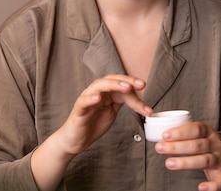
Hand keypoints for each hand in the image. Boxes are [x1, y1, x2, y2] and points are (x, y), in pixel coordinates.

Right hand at [31, 74, 151, 190]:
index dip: (134, 86)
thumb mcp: (112, 112)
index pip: (121, 85)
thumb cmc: (92, 124)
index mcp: (106, 93)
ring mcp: (87, 99)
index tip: (145, 88)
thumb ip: (122, 102)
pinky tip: (98, 98)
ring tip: (126, 87)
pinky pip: (83, 101)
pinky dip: (90, 98)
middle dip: (127, 81)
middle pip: (111, 80)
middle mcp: (96, 92)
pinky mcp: (78, 110)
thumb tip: (140, 98)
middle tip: (141, 84)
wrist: (75, 140)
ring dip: (113, 85)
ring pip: (98, 86)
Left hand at [154, 122, 220, 190]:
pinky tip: (201, 188)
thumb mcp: (197, 134)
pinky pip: (219, 181)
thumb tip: (158, 132)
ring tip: (169, 163)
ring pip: (204, 161)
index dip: (180, 132)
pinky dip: (212, 186)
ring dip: (185, 162)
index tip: (164, 135)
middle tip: (159, 148)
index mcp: (208, 131)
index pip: (195, 129)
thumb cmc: (205, 144)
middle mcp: (215, 144)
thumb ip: (182, 132)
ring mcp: (219, 160)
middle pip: (197, 145)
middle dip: (177, 147)